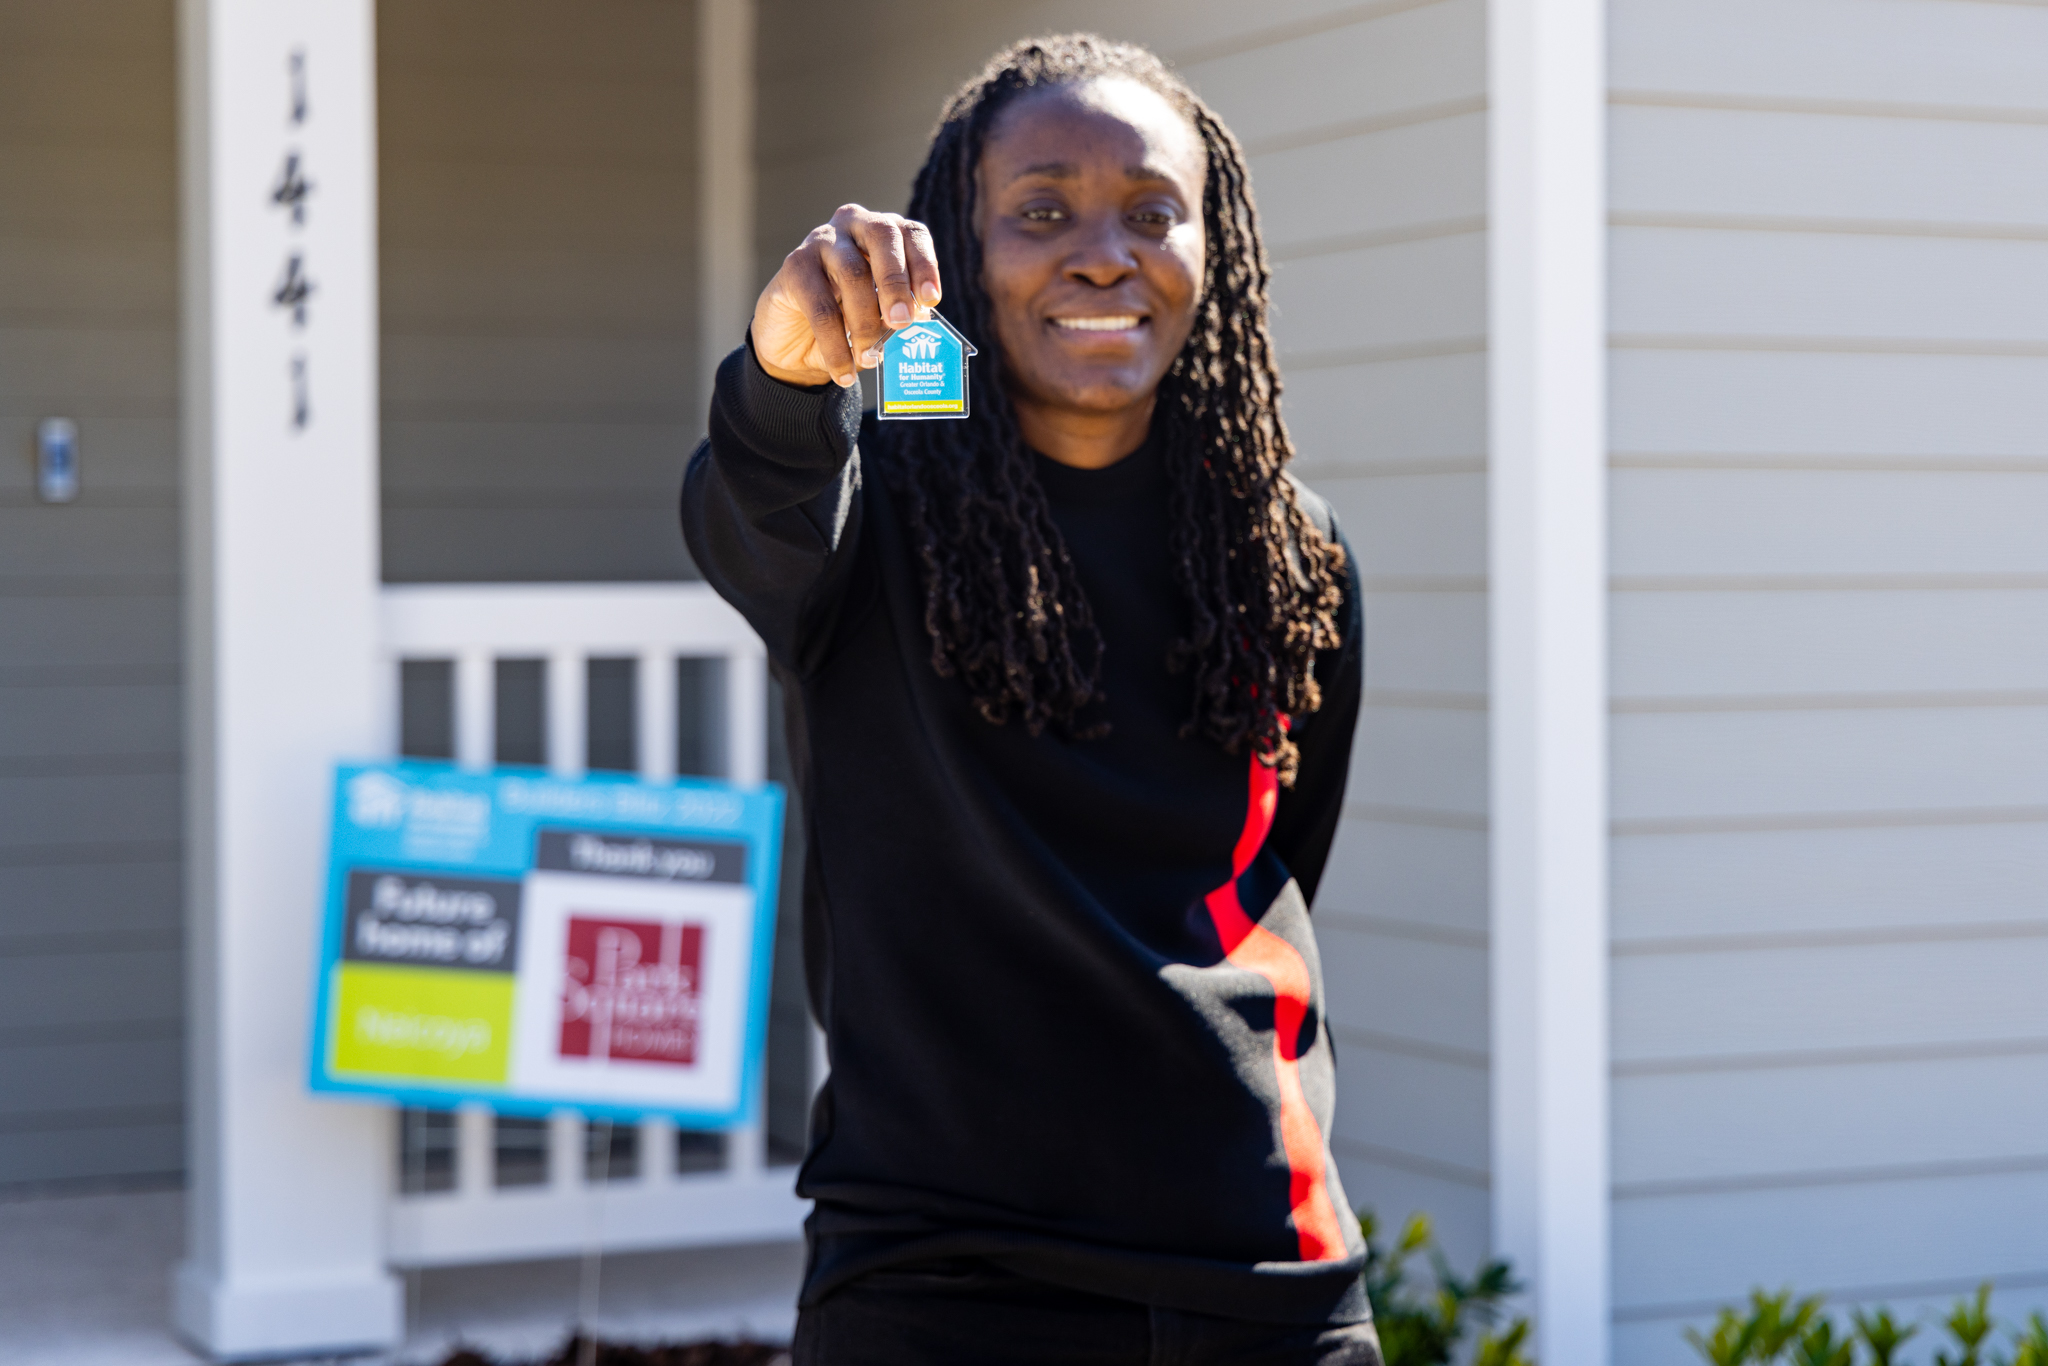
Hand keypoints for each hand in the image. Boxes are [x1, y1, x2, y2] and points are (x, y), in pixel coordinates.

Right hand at [751, 204, 942, 387]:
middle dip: (896, 282)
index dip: (924, 264)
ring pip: (852, 272)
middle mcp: (855, 224)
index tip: (931, 299)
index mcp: (885, 233)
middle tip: (901, 321)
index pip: (912, 233)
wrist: (795, 343)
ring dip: (865, 321)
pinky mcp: (794, 266)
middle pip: (882, 237)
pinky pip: (821, 307)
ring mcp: (822, 240)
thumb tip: (919, 320)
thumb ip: (900, 312)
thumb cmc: (849, 321)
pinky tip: (845, 372)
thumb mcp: (881, 316)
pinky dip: (836, 346)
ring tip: (870, 358)